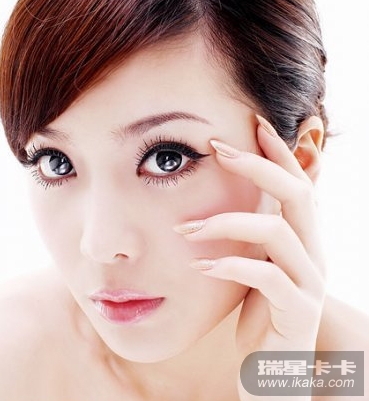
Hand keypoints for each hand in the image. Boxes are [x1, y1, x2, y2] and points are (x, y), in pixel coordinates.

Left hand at [175, 115, 325, 399]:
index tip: (250, 124)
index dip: (276, 152)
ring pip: (278, 232)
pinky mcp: (298, 312)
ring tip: (184, 229)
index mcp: (303, 240)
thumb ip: (248, 236)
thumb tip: (220, 201)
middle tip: (219, 148)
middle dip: (258, 165)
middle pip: (297, 194)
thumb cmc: (259, 315)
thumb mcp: (253, 266)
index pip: (296, 184)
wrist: (272, 374)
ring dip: (225, 222)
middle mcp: (314, 254)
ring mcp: (309, 283)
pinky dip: (230, 265)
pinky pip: (267, 277)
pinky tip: (199, 267)